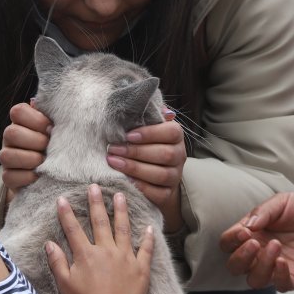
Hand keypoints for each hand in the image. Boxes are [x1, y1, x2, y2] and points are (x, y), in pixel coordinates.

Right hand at [0, 101, 51, 199]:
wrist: (51, 171)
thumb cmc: (54, 143)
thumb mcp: (55, 127)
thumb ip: (50, 114)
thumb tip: (38, 101)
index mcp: (21, 121)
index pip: (18, 112)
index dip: (36, 119)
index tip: (51, 128)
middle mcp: (10, 137)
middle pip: (11, 133)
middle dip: (34, 140)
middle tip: (48, 146)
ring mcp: (6, 157)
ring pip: (5, 155)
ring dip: (29, 159)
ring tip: (43, 161)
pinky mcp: (7, 177)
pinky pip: (9, 176)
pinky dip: (26, 177)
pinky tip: (38, 175)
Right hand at [46, 185, 153, 293]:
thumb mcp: (65, 284)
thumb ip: (57, 262)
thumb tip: (49, 243)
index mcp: (86, 254)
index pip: (74, 229)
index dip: (66, 213)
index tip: (62, 199)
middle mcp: (106, 250)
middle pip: (100, 221)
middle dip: (96, 202)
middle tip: (95, 186)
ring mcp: (125, 257)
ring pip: (123, 228)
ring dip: (121, 210)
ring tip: (121, 195)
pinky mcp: (140, 267)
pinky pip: (146, 249)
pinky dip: (148, 237)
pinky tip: (149, 226)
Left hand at [107, 110, 185, 231]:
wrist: (155, 174)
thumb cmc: (146, 142)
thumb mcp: (147, 125)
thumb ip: (148, 113)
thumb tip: (148, 101)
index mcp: (176, 135)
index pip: (171, 132)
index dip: (150, 133)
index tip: (128, 135)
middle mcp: (180, 155)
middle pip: (164, 154)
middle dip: (136, 152)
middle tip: (113, 149)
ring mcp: (175, 176)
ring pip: (160, 174)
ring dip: (134, 168)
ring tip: (113, 162)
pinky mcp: (167, 193)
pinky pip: (157, 193)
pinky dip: (140, 187)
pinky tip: (124, 180)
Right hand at [219, 192, 293, 291]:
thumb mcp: (280, 202)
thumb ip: (261, 212)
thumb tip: (245, 228)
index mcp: (252, 234)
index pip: (228, 244)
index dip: (231, 241)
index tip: (244, 232)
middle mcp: (260, 252)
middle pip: (235, 266)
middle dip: (240, 257)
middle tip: (255, 243)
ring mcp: (276, 266)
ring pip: (254, 280)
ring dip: (260, 265)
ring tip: (276, 246)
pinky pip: (280, 285)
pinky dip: (278, 276)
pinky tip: (284, 260)